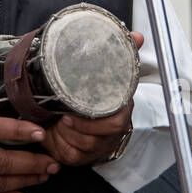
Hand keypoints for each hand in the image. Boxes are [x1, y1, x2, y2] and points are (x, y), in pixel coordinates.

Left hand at [41, 30, 140, 165]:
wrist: (74, 110)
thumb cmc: (90, 93)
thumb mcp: (101, 72)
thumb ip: (119, 53)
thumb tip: (137, 36)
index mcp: (118, 110)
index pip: (115, 120)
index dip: (93, 120)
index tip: (72, 108)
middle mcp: (111, 130)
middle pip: (97, 137)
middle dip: (78, 128)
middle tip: (62, 115)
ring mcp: (98, 145)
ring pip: (83, 146)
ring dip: (67, 134)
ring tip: (57, 121)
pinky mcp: (82, 156)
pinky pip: (71, 155)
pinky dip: (59, 144)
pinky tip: (54, 133)